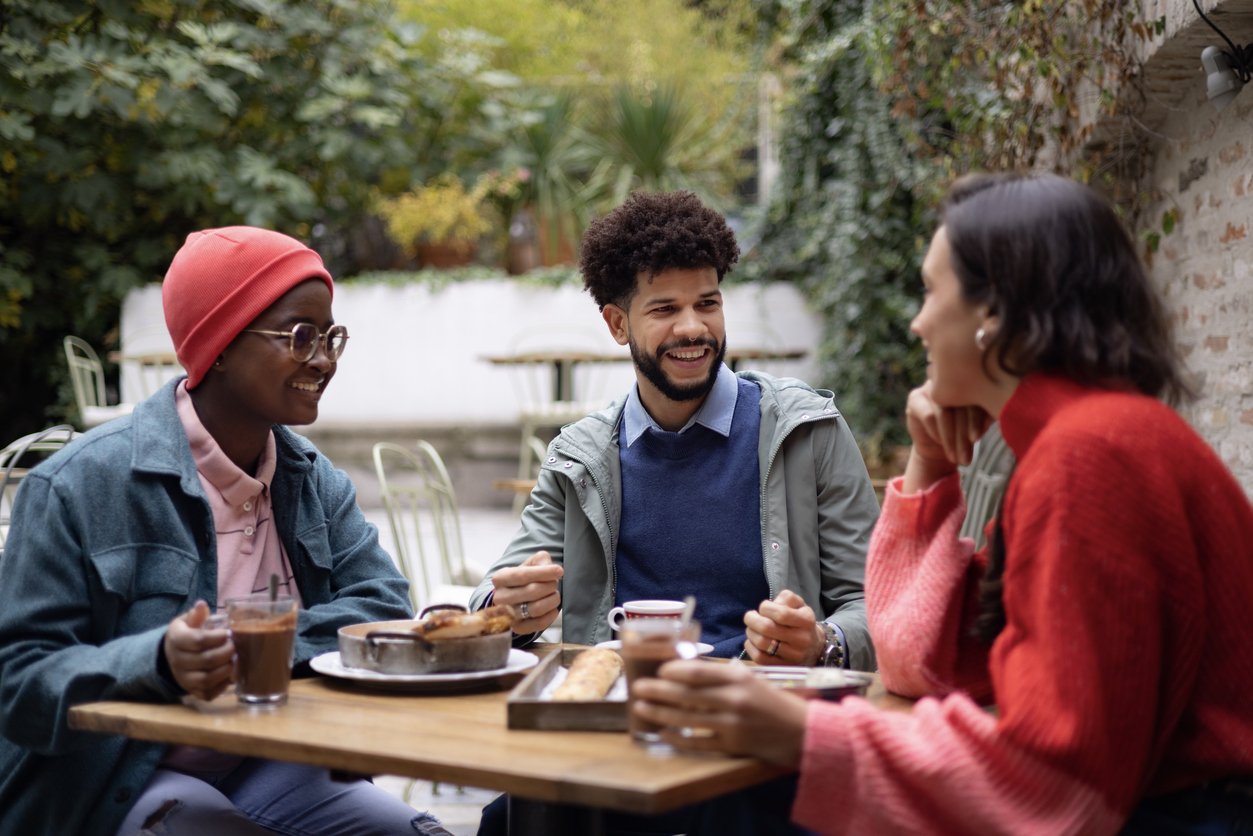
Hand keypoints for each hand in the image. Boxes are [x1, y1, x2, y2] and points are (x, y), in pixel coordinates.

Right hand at [163, 600, 233, 701]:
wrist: (173, 654)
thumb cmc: (187, 633)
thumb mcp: (187, 621)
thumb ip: (196, 615)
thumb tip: (202, 605)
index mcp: (176, 639)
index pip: (197, 640)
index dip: (216, 638)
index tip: (228, 633)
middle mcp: (177, 661)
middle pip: (205, 660)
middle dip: (226, 653)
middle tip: (237, 646)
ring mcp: (183, 678)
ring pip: (206, 679)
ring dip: (226, 670)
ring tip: (237, 660)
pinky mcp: (191, 691)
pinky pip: (207, 694)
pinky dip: (221, 687)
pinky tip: (231, 676)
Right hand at [490, 550, 562, 634]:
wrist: (519, 595)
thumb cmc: (527, 577)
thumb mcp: (532, 562)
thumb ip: (541, 560)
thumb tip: (551, 569)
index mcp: (500, 578)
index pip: (521, 575)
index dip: (542, 573)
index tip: (559, 571)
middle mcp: (500, 597)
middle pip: (531, 591)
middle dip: (549, 586)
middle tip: (554, 583)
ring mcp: (507, 615)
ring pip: (536, 608)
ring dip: (552, 599)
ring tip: (554, 594)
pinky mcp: (518, 628)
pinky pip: (539, 623)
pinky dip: (550, 614)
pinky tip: (553, 607)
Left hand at [631, 660, 808, 766]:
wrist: (802, 731)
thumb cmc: (773, 702)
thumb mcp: (751, 680)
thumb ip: (722, 676)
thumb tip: (686, 672)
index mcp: (739, 677)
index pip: (698, 672)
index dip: (673, 670)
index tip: (658, 670)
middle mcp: (734, 698)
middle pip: (686, 693)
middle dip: (658, 690)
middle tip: (638, 687)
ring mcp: (732, 724)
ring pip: (687, 717)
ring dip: (660, 712)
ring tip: (641, 707)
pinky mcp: (732, 746)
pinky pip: (697, 742)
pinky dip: (677, 737)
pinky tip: (662, 732)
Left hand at [743, 589, 823, 664]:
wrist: (813, 647)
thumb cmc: (800, 622)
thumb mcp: (799, 604)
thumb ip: (786, 598)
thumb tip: (771, 605)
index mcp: (806, 621)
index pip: (781, 614)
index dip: (765, 608)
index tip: (763, 607)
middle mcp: (802, 640)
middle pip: (767, 628)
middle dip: (752, 619)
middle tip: (750, 617)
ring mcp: (793, 656)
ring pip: (762, 643)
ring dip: (750, 632)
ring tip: (752, 628)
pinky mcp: (782, 666)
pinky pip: (759, 658)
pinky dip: (750, 647)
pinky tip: (753, 641)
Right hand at [903, 381, 990, 491]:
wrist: (939, 447)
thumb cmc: (964, 434)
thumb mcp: (979, 425)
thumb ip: (986, 418)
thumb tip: (991, 418)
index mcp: (972, 382)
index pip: (975, 397)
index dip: (977, 419)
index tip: (977, 439)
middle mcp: (951, 381)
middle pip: (959, 405)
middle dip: (963, 434)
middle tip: (966, 457)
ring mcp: (931, 388)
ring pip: (944, 412)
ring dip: (950, 438)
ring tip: (955, 457)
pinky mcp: (915, 398)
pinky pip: (928, 415)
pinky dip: (937, 433)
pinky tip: (940, 443)